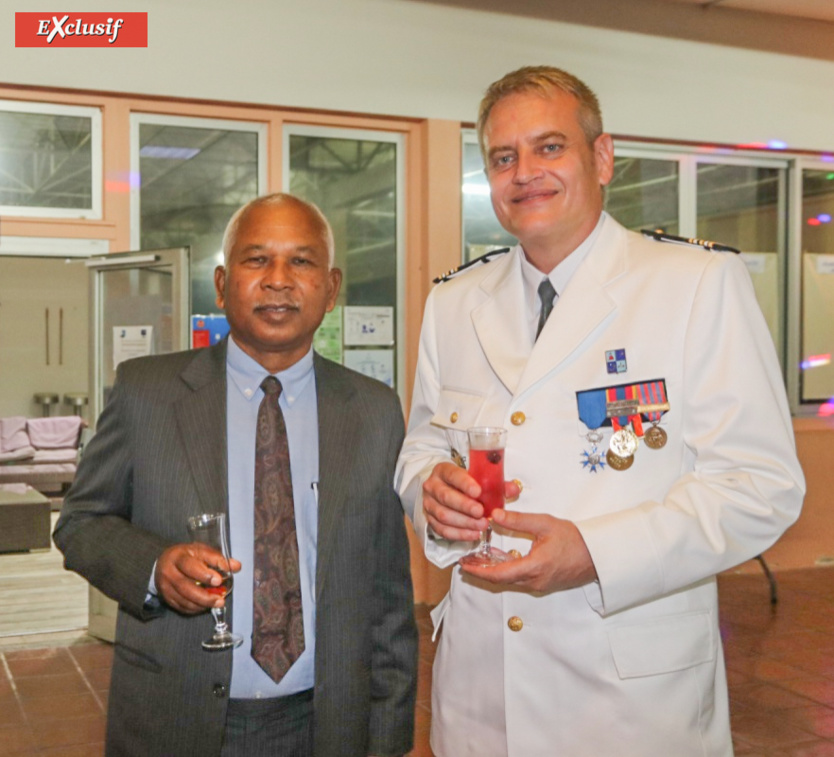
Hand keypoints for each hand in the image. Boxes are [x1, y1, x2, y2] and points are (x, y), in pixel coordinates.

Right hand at [154, 543, 240, 614]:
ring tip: (217, 603)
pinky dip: (195, 608)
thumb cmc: (186, 556)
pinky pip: (181, 607)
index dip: (204, 574)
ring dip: (202, 604)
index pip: (190, 566)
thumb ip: (218, 559)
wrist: (164, 562)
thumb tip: (236, 566)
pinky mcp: (166, 598)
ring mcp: (166, 587)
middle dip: (204, 595)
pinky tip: (205, 606)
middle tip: (220, 599)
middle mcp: (169, 572)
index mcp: (178, 557)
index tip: (219, 580)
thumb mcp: (201, 551)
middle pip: (185, 587)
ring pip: (183, 599)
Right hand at [422, 462, 519, 541]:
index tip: (478, 492)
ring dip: (464, 522)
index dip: (465, 483)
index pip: (452, 474)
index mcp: (443, 471)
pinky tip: (473, 534)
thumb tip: (514, 488)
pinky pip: (442, 530)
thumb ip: (496, 483)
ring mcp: (429, 504)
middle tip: (481, 513)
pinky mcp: (430, 520)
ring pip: (443, 515)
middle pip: (446, 497)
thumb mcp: (478, 478)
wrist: (445, 489)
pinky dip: (459, 534)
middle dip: (465, 506)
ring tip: (482, 525)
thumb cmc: (465, 483)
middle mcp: (432, 486)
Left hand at [459, 509, 596, 592]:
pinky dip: (506, 573)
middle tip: (465, 562)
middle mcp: (535, 581)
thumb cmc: (575, 539)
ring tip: (477, 560)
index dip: (478, 571)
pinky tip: (499, 562)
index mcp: (534, 567)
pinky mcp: (544, 584)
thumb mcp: (544, 524)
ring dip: (493, 573)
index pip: (499, 574)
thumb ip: (517, 521)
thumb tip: (494, 515)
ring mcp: (540, 585)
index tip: (464, 564)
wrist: (598, 555)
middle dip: (481, 572)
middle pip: (501, 581)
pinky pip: (520, 581)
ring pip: (510, 582)